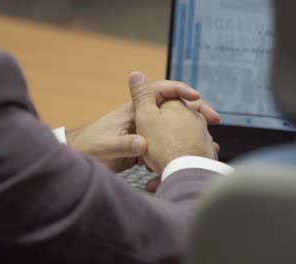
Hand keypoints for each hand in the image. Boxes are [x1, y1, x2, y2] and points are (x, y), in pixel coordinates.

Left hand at [67, 77, 219, 172]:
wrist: (81, 158)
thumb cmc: (89, 147)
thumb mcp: (106, 146)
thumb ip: (124, 144)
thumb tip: (144, 144)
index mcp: (133, 110)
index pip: (159, 91)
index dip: (179, 90)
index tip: (195, 97)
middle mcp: (143, 117)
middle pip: (174, 106)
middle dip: (195, 109)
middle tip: (214, 118)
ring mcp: (147, 131)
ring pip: (176, 123)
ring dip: (194, 127)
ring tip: (211, 138)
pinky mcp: (148, 145)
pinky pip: (171, 140)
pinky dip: (185, 143)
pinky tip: (196, 152)